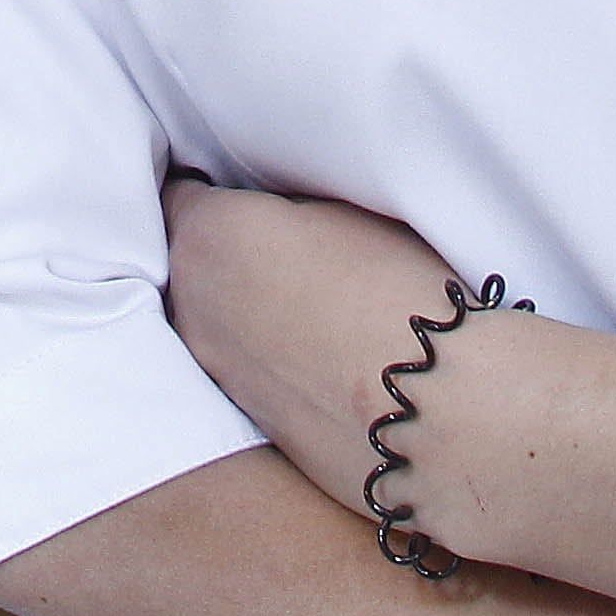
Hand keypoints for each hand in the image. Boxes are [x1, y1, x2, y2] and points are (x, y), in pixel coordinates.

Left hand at [163, 177, 463, 520]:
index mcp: (210, 235)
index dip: (214, 194)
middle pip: (192, 264)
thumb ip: (287, 213)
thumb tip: (276, 221)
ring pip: (214, 321)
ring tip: (308, 305)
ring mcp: (214, 369)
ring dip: (245, 310)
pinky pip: (243, 370)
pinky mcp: (245, 421)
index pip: (180, 198)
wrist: (434, 408)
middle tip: (285, 249)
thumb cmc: (398, 289)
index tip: (245, 197)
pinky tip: (319, 355)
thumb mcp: (343, 213)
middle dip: (226, 254)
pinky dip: (268, 359)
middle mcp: (193, 304)